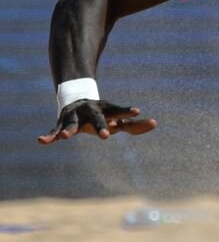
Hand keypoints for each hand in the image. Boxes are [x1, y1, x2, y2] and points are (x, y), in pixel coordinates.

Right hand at [37, 99, 156, 144]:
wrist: (77, 100)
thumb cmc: (103, 114)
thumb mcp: (118, 120)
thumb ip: (135, 125)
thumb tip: (154, 123)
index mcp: (107, 110)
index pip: (119, 112)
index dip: (127, 111)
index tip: (138, 111)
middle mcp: (91, 112)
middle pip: (98, 119)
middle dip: (101, 127)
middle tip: (106, 136)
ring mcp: (76, 116)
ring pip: (73, 124)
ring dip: (69, 131)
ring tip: (64, 138)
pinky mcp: (63, 122)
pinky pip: (55, 130)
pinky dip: (49, 136)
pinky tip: (41, 141)